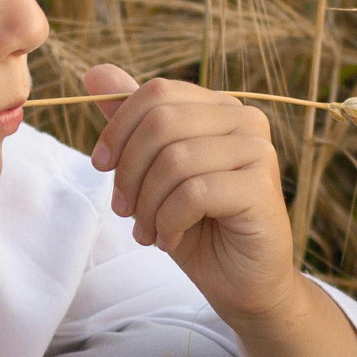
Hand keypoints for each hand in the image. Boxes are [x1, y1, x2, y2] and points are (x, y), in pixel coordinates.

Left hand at [85, 63, 297, 321]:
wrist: (242, 282)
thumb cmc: (198, 226)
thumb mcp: (154, 172)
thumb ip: (133, 123)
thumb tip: (95, 74)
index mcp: (219, 107)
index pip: (155, 93)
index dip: (118, 129)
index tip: (100, 166)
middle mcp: (245, 119)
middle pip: (161, 123)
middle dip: (129, 172)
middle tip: (124, 211)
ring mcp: (258, 151)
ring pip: (174, 160)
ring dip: (148, 205)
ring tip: (147, 232)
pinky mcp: (260, 188)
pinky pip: (194, 193)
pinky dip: (169, 222)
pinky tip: (170, 240)